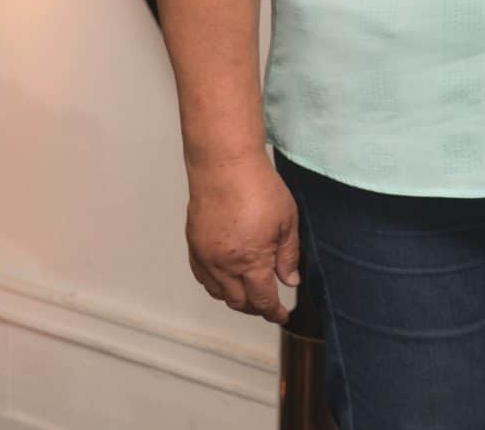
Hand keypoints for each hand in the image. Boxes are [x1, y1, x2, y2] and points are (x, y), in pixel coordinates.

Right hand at [184, 154, 300, 324]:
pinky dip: (217, 285)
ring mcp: (205, 257)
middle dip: (256, 308)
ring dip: (235, 298)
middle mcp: (224, 265)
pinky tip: (228, 279)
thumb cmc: (260, 189)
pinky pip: (203, 277)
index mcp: (251, 261)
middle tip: (270, 305)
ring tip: (251, 294)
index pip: (262, 299)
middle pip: (239, 302)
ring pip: (219, 293)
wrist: (225, 168)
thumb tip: (290, 281)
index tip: (283, 316)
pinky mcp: (193, 246)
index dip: (274, 312)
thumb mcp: (287, 221)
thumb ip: (288, 255)